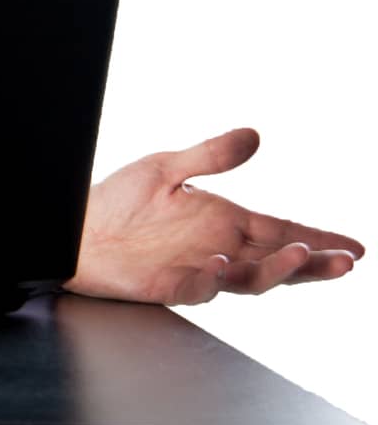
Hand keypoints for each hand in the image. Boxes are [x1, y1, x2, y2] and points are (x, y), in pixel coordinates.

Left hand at [62, 127, 364, 304]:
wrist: (74, 227)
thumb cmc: (117, 200)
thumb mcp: (166, 167)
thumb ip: (211, 155)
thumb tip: (255, 135)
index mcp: (224, 221)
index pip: (281, 231)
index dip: (319, 239)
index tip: (355, 247)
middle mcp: (218, 249)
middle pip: (277, 262)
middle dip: (313, 263)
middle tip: (344, 262)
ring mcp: (196, 270)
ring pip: (248, 280)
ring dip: (275, 270)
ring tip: (298, 255)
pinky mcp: (168, 285)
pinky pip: (197, 289)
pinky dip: (210, 279)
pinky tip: (217, 265)